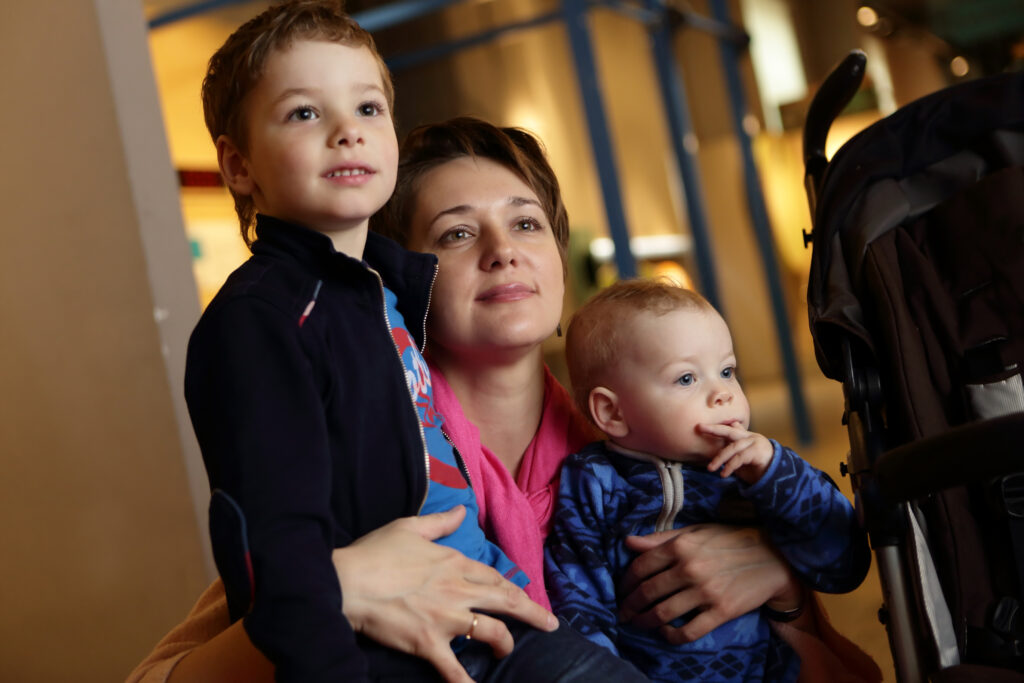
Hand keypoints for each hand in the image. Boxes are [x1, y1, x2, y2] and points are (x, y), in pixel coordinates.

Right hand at [333, 506, 558, 682]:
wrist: (347, 582)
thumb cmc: (375, 552)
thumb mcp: (410, 526)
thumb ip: (440, 521)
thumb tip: (461, 510)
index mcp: (455, 562)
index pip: (494, 577)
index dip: (513, 588)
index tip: (525, 596)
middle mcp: (458, 590)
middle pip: (506, 601)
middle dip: (532, 614)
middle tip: (551, 625)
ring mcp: (446, 618)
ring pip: (491, 633)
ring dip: (505, 643)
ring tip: (508, 651)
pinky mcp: (429, 643)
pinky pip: (455, 669)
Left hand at [618, 524, 800, 643]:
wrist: (773, 557)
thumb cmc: (731, 540)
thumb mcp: (696, 531)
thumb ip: (661, 539)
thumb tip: (628, 542)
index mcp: (681, 546)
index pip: (641, 566)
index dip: (626, 581)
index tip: (621, 591)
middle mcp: (690, 568)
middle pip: (647, 592)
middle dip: (629, 605)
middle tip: (623, 612)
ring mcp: (706, 592)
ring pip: (662, 613)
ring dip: (644, 621)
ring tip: (638, 623)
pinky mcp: (721, 611)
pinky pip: (688, 631)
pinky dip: (671, 635)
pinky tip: (665, 632)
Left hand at [699, 423, 773, 483]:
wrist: (777, 477)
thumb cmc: (757, 468)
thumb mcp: (741, 459)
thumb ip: (732, 451)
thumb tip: (718, 443)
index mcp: (745, 436)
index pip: (728, 429)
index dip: (715, 427)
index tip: (700, 426)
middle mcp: (750, 436)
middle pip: (729, 431)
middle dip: (714, 429)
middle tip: (699, 428)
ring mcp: (755, 442)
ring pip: (733, 447)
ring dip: (720, 458)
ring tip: (711, 468)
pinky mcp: (758, 452)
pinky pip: (740, 458)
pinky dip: (730, 466)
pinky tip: (724, 474)